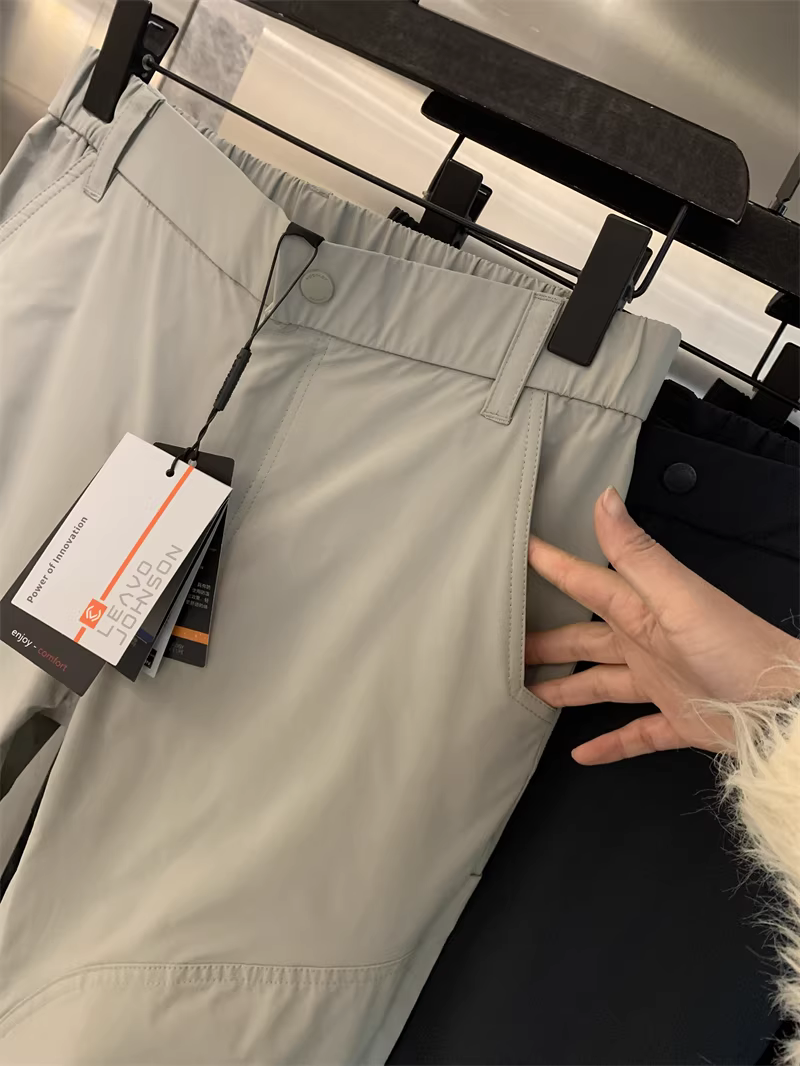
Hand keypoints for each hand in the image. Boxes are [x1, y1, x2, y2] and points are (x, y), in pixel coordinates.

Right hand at [526, 487, 798, 763]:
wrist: (782, 710)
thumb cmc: (735, 648)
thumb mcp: (679, 597)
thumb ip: (637, 553)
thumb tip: (604, 498)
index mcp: (643, 610)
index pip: (586, 583)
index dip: (552, 566)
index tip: (517, 550)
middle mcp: (646, 642)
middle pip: (582, 639)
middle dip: (544, 639)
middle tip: (505, 641)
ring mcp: (661, 682)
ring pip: (600, 683)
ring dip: (565, 688)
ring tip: (527, 690)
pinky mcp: (678, 720)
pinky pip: (634, 733)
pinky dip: (608, 744)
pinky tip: (580, 754)